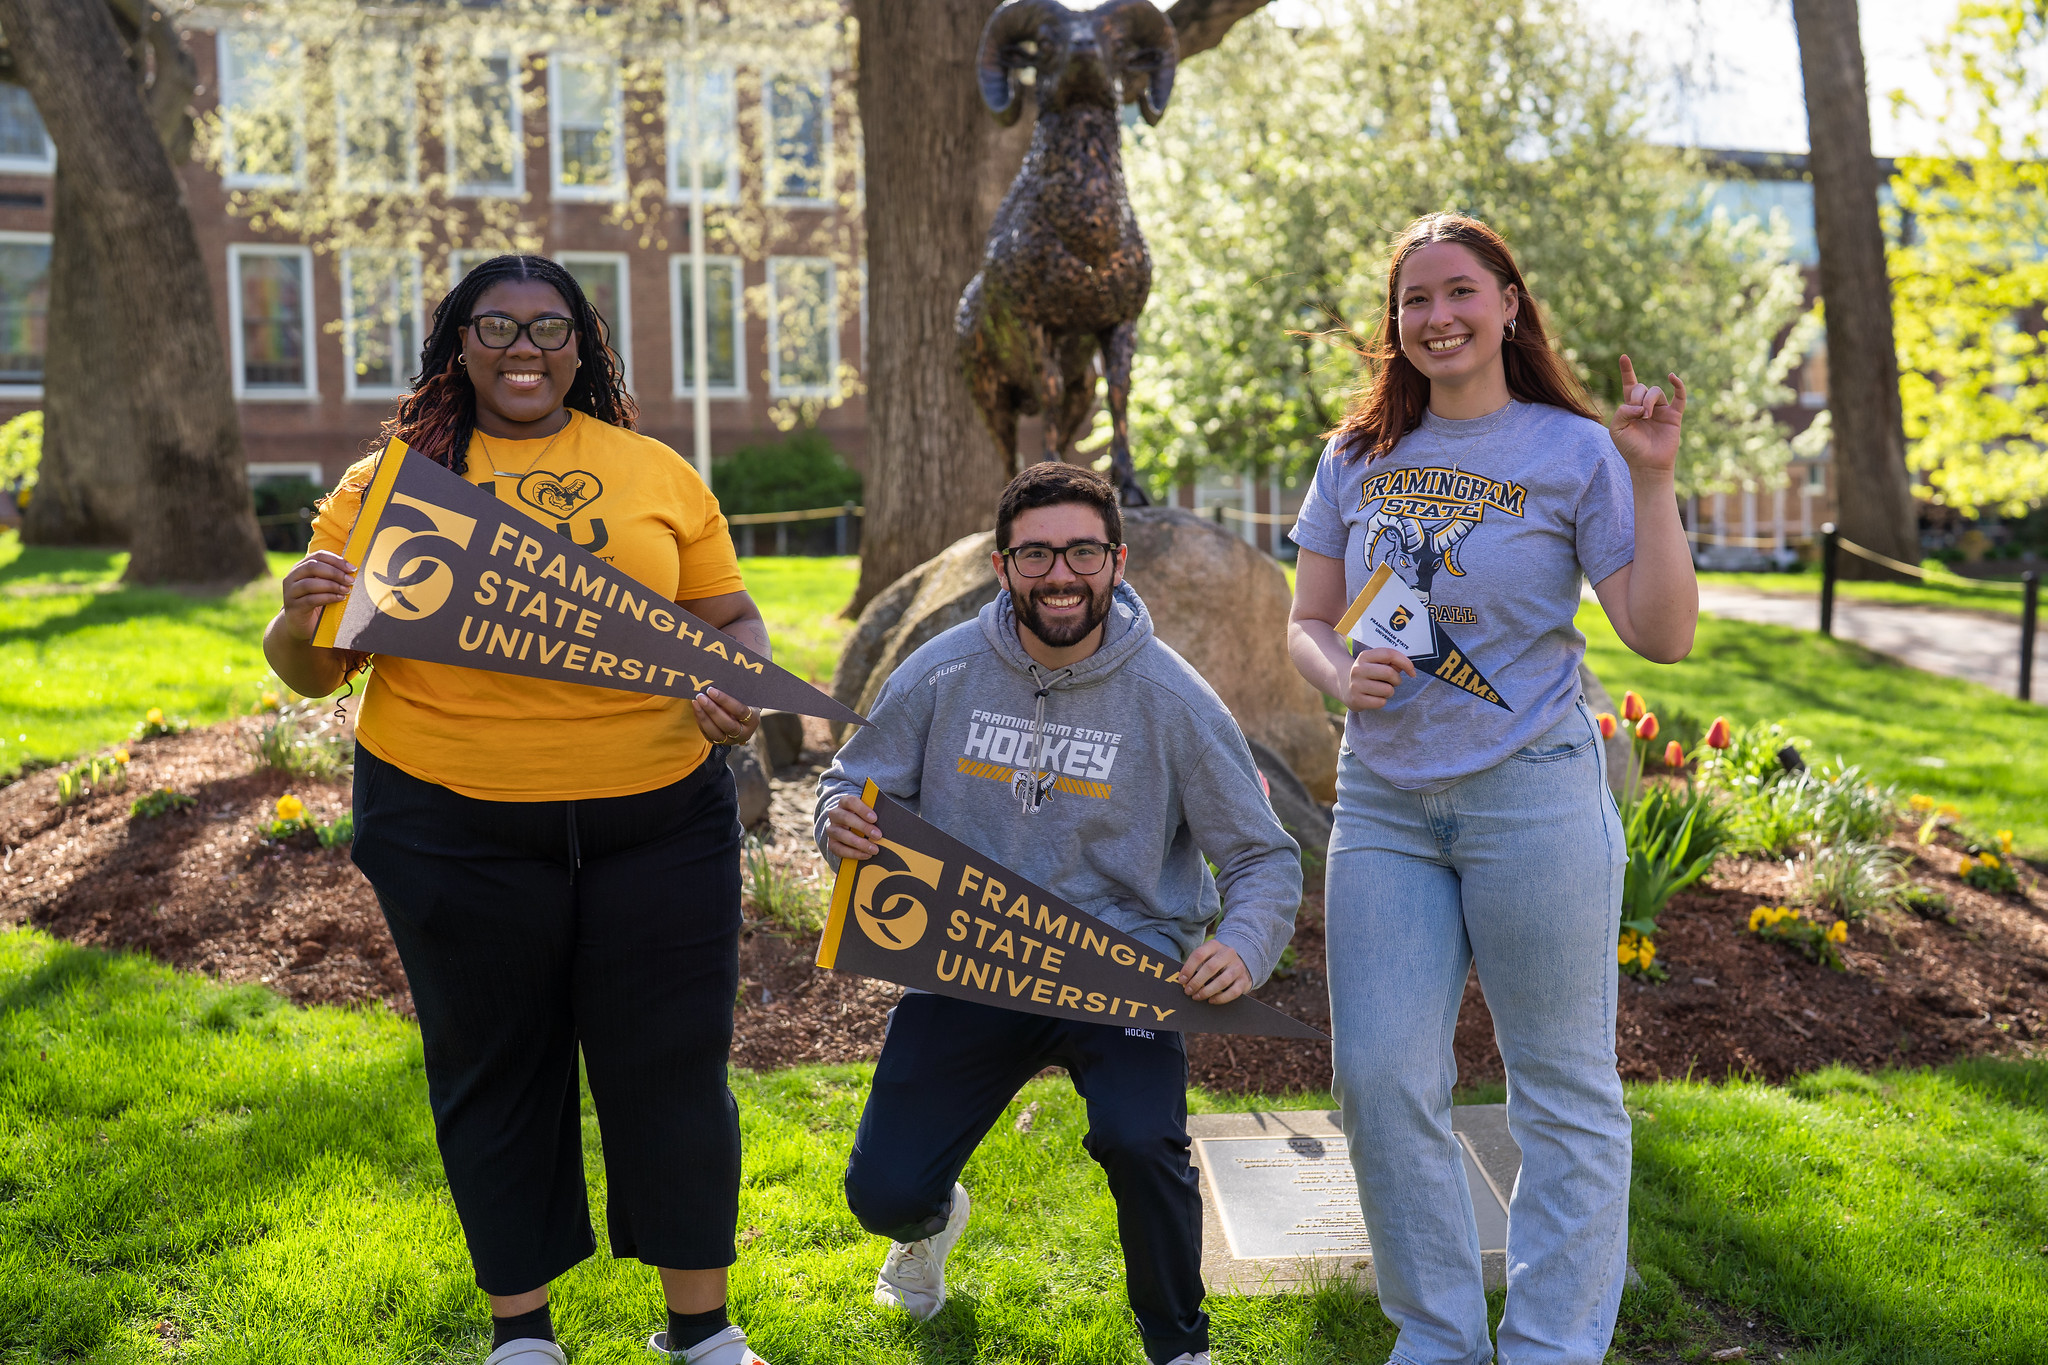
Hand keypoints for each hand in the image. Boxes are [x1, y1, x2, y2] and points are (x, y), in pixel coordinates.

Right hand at [279, 551, 355, 641]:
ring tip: (346, 590)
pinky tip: (340, 598)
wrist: (300, 625)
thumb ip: (332, 577)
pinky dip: (328, 597)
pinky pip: (311, 599)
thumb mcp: (323, 586)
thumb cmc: (316, 602)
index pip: (318, 556)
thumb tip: (352, 570)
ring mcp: (290, 592)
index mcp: (300, 568)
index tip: (352, 568)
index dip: (336, 560)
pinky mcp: (293, 607)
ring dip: (332, 585)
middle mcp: (292, 578)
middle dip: (334, 572)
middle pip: (312, 567)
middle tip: (351, 580)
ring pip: (309, 583)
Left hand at [692, 685, 760, 747]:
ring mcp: (732, 740)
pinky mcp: (721, 742)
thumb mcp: (743, 698)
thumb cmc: (743, 701)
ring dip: (704, 717)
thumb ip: (733, 694)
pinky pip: (708, 735)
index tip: (711, 690)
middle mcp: (744, 733)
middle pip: (727, 725)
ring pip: (716, 733)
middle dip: (712, 710)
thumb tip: (715, 686)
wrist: (744, 716)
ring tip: (696, 702)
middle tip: (701, 696)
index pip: (739, 711)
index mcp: (753, 720)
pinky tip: (697, 709)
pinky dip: (701, 722)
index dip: (724, 700)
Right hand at [823, 795, 880, 860]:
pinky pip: (839, 849)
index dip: (862, 810)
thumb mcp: (868, 813)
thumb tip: (889, 822)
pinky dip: (853, 853)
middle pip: (845, 818)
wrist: (850, 828)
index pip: (850, 802)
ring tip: (874, 849)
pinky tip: (866, 855)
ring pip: (841, 834)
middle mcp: (835, 814)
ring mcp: (832, 829)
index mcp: (845, 803)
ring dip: (859, 843)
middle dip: (863, 827)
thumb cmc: (864, 818)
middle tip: (878, 835)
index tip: (875, 818)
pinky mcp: (831, 843)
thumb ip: (874, 815)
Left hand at [1181, 940, 1250, 1003]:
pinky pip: (1233, 992)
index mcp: (1215, 945)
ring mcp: (1238, 967)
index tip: (1182, 980)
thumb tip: (1183, 981)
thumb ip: (1197, 965)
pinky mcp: (1244, 980)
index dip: (1188, 968)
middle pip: (1210, 968)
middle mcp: (1228, 954)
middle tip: (1188, 991)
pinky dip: (1220, 998)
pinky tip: (1211, 1000)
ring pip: (1222, 981)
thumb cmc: (1217, 961)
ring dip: (1207, 991)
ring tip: (1196, 997)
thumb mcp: (1208, 956)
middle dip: (1196, 982)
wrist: (1242, 961)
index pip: (1199, 954)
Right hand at [1345, 646, 1415, 710]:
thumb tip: (1408, 668)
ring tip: (1382, 689)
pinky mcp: (1356, 700)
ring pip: (1387, 690)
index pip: (1390, 654)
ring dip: (1390, 691)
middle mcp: (1358, 669)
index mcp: (1365, 656)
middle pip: (1389, 673)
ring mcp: (1356, 685)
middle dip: (1397, 680)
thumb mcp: (1377, 663)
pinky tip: (1375, 697)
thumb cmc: (1369, 673)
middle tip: (1393, 682)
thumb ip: (1392, 662)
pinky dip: (1382, 701)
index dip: (1405, 662)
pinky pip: (1381, 702)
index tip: (1412, 672)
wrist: (1345, 686)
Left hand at [1609, 355, 1685, 475]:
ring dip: (1649, 401)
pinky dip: (1678, 385)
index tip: (1623, 356)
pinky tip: (1673, 377)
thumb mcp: (1617, 429)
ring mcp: (1661, 409)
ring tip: (1646, 416)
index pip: (1629, 385)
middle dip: (1638, 397)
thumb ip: (1623, 411)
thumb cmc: (1630, 448)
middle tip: (1638, 414)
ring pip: (1656, 391)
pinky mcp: (1674, 415)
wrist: (1647, 464)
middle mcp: (1647, 406)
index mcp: (1631, 407)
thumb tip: (1641, 405)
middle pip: (1642, 388)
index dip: (1627, 371)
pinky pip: (1679, 396)